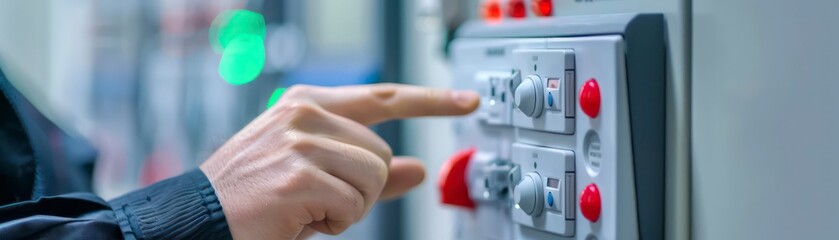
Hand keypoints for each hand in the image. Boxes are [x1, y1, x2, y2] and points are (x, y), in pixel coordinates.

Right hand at [199, 84, 479, 238]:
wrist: (198, 220)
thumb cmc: (252, 198)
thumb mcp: (313, 175)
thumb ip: (368, 171)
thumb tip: (417, 169)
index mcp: (307, 105)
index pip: (383, 97)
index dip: (430, 101)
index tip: (465, 100)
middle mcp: (304, 115)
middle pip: (383, 153)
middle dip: (362, 187)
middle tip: (318, 199)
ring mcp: (301, 142)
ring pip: (374, 177)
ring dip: (349, 206)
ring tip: (306, 208)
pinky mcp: (299, 176)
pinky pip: (354, 205)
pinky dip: (334, 223)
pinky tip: (298, 218)